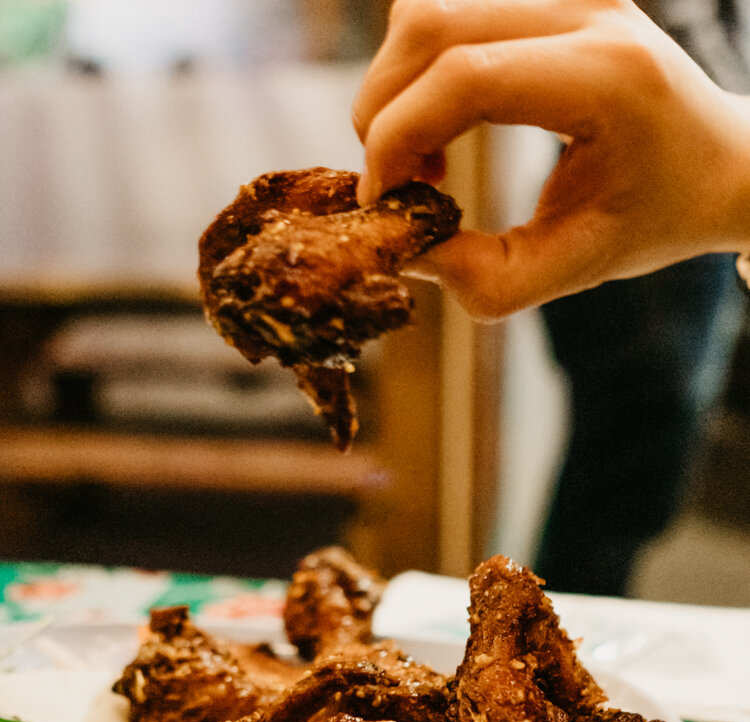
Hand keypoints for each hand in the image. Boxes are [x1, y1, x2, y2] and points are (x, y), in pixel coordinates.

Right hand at [352, 0, 749, 317]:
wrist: (717, 160)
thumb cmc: (655, 216)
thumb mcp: (576, 269)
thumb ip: (487, 278)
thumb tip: (405, 248)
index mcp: (607, 77)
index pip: (465, 77)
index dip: (398, 137)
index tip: (382, 199)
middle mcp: (588, 10)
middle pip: (430, 24)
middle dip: (383, 111)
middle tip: (394, 182)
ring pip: (427, 9)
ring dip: (396, 88)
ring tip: (422, 158)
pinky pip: (448, 10)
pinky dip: (418, 71)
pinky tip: (441, 123)